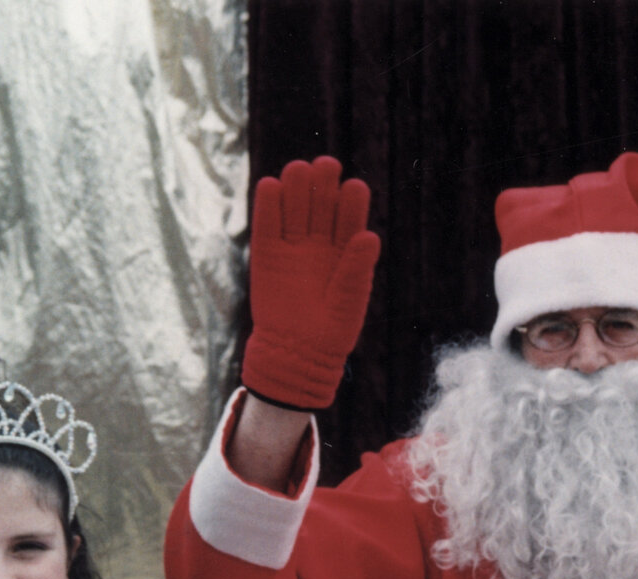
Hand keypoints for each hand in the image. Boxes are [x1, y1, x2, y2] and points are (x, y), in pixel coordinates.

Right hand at [241, 156, 380, 408]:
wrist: (298, 354)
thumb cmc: (333, 330)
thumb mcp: (350, 300)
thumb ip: (357, 268)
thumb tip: (370, 236)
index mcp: (346, 250)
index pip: (349, 219)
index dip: (351, 202)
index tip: (355, 186)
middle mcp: (319, 243)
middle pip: (320, 206)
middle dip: (323, 185)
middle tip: (327, 165)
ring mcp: (292, 247)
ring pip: (294, 209)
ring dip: (297, 188)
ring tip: (300, 170)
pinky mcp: (267, 255)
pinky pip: (267, 225)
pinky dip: (268, 206)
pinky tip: (271, 185)